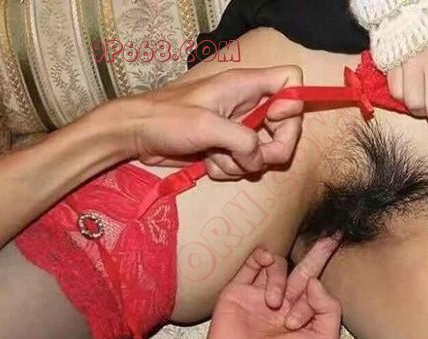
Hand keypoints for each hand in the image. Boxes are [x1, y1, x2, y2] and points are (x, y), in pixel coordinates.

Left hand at [110, 66, 303, 179]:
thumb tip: (259, 160)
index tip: (274, 120)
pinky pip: (244, 164)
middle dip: (274, 148)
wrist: (134, 135)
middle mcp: (247, 104)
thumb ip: (243, 141)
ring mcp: (238, 128)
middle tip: (255, 159)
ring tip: (214, 156)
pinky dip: (228, 169)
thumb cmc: (166, 119)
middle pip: (287, 124)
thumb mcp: (207, 126)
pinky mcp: (226, 148)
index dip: (293, 103)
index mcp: (245, 86)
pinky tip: (206, 162)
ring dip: (242, 163)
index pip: (290, 79)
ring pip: (264, 152)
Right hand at [202, 238, 340, 338]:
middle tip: (333, 236)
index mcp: (303, 315)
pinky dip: (262, 256)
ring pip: (277, 266)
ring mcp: (259, 296)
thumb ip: (329, 309)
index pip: (316, 287)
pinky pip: (251, 264)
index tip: (304, 311)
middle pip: (302, 270)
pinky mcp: (237, 291)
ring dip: (280, 279)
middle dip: (318, 253)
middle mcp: (283, 304)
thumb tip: (314, 281)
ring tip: (274, 304)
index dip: (318, 288)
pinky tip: (266, 261)